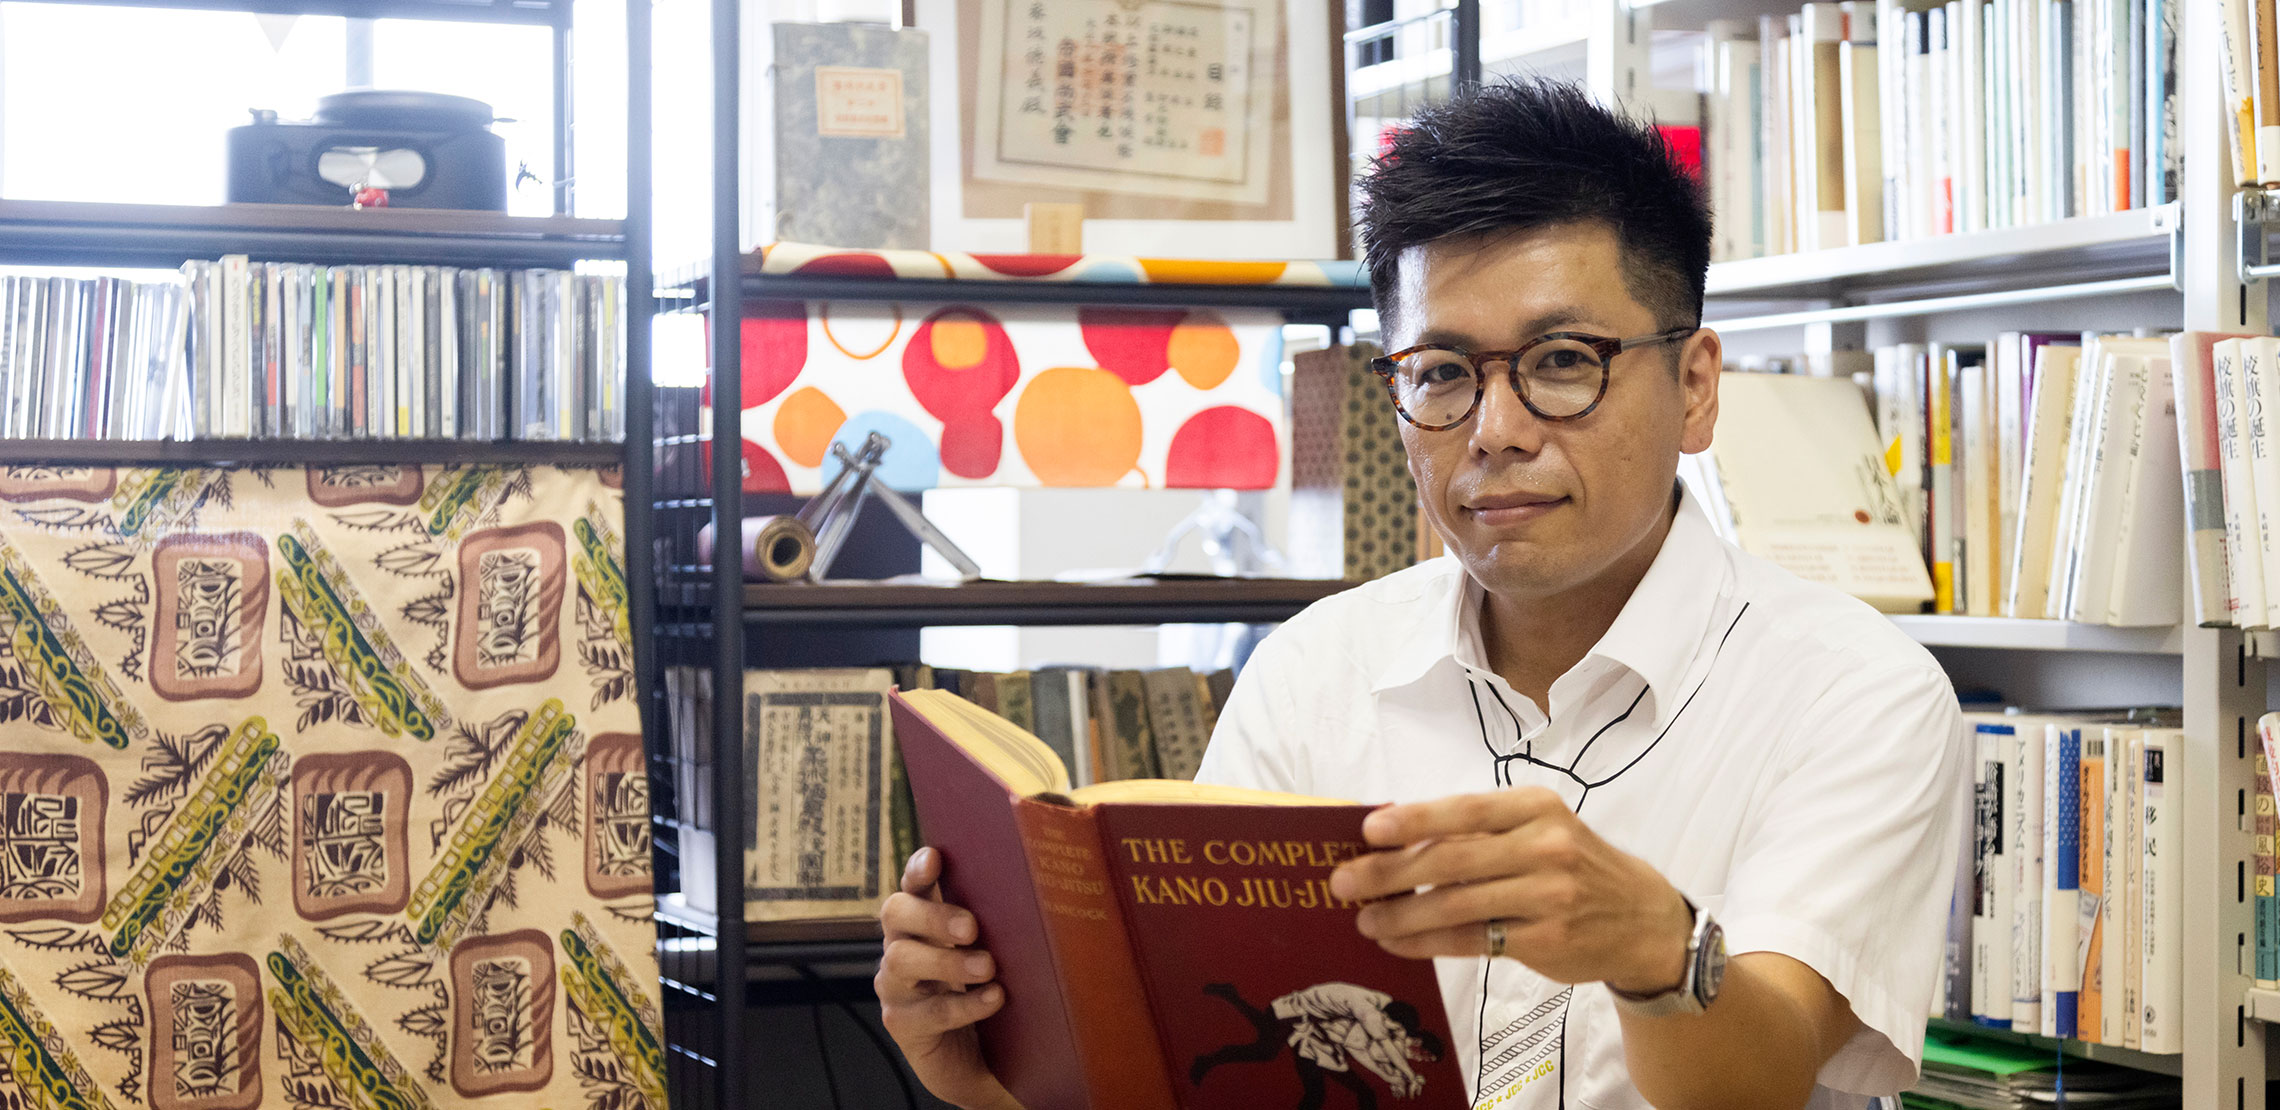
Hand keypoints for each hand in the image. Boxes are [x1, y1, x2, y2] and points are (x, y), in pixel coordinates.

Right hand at [876, 848, 1018, 1109]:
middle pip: (896, 913)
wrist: (983, 1060)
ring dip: (947, 961)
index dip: (918, 869)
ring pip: (902, 960)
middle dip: (932, 915)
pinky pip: (927, 1012)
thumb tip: (1053, 889)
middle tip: (971, 927)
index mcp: (924, 921)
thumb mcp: (999, 952)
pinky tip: (993, 999)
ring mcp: (897, 986)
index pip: (913, 885)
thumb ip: (1006, 924)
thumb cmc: (992, 992)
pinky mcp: (904, 1024)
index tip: (935, 858)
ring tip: (987, 967)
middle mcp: (902, 945)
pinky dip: (963, 1005)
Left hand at [1327, 788, 1692, 994]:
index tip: (1368, 829)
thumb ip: (1480, 831)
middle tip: (1343, 882)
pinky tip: (1397, 941)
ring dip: (1401, 913)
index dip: (1415, 819)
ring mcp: (1547, 896)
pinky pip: (1471, 940)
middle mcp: (1545, 847)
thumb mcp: (1541, 830)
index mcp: (1537, 808)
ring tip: (1364, 918)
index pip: (1466, 810)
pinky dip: (1426, 942)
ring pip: (1456, 905)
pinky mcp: (1544, 940)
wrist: (1644, 920)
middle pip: (1452, 859)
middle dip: (1389, 872)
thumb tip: (1396, 835)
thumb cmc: (1574, 866)